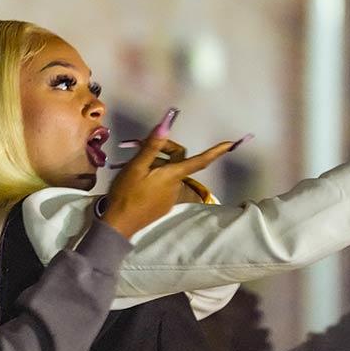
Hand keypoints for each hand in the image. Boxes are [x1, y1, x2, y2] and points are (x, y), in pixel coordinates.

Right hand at [99, 113, 233, 238]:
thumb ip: (151, 146)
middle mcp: (176, 185)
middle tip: (141, 147)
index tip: (230, 144)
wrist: (119, 225)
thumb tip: (165, 125)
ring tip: (135, 166)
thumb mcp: (136, 167)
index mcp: (173, 175)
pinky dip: (155, 177)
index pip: (200, 161)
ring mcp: (170, 197)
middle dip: (165, 150)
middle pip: (179, 161)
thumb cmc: (127, 193)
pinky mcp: (163, 205)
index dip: (216, 151)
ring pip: (169, 173)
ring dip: (157, 164)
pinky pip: (164, 185)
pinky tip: (138, 180)